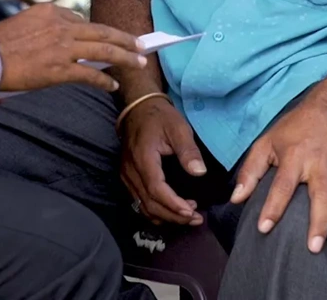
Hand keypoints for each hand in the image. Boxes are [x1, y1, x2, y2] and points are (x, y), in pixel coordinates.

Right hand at [0, 3, 145, 92]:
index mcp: (50, 11)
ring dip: (125, 56)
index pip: (80, 20)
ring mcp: (63, 47)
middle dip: (124, 38)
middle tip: (141, 43)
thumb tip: (59, 40)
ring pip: (103, 50)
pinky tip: (113, 84)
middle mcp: (61, 25)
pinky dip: (104, 80)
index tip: (109, 36)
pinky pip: (90, 73)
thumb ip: (44, 27)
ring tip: (139, 62)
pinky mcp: (60, 68)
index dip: (97, 31)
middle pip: (101, 31)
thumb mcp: (22, 23)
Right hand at [120, 98, 206, 225]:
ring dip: (165, 216)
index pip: (156, 189)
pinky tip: (171, 211)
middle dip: (173, 216)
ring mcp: (126, 176)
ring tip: (188, 217)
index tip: (192, 212)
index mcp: (143, 158)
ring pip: (142, 206)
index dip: (173, 205)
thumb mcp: (178, 127)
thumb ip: (188, 150)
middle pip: (149, 203)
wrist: (138, 108)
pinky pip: (138, 201)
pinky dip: (155, 211)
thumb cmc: (160, 117)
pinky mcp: (127, 178)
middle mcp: (131, 171)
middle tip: (196, 219)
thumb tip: (200, 172)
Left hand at [229, 99, 326, 254]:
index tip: (264, 228)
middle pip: (322, 194)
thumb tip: (236, 199)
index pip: (282, 184)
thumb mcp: (266, 143)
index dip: (272, 206)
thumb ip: (250, 171)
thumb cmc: (293, 130)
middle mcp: (320, 162)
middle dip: (318, 222)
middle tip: (313, 248)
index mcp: (295, 155)